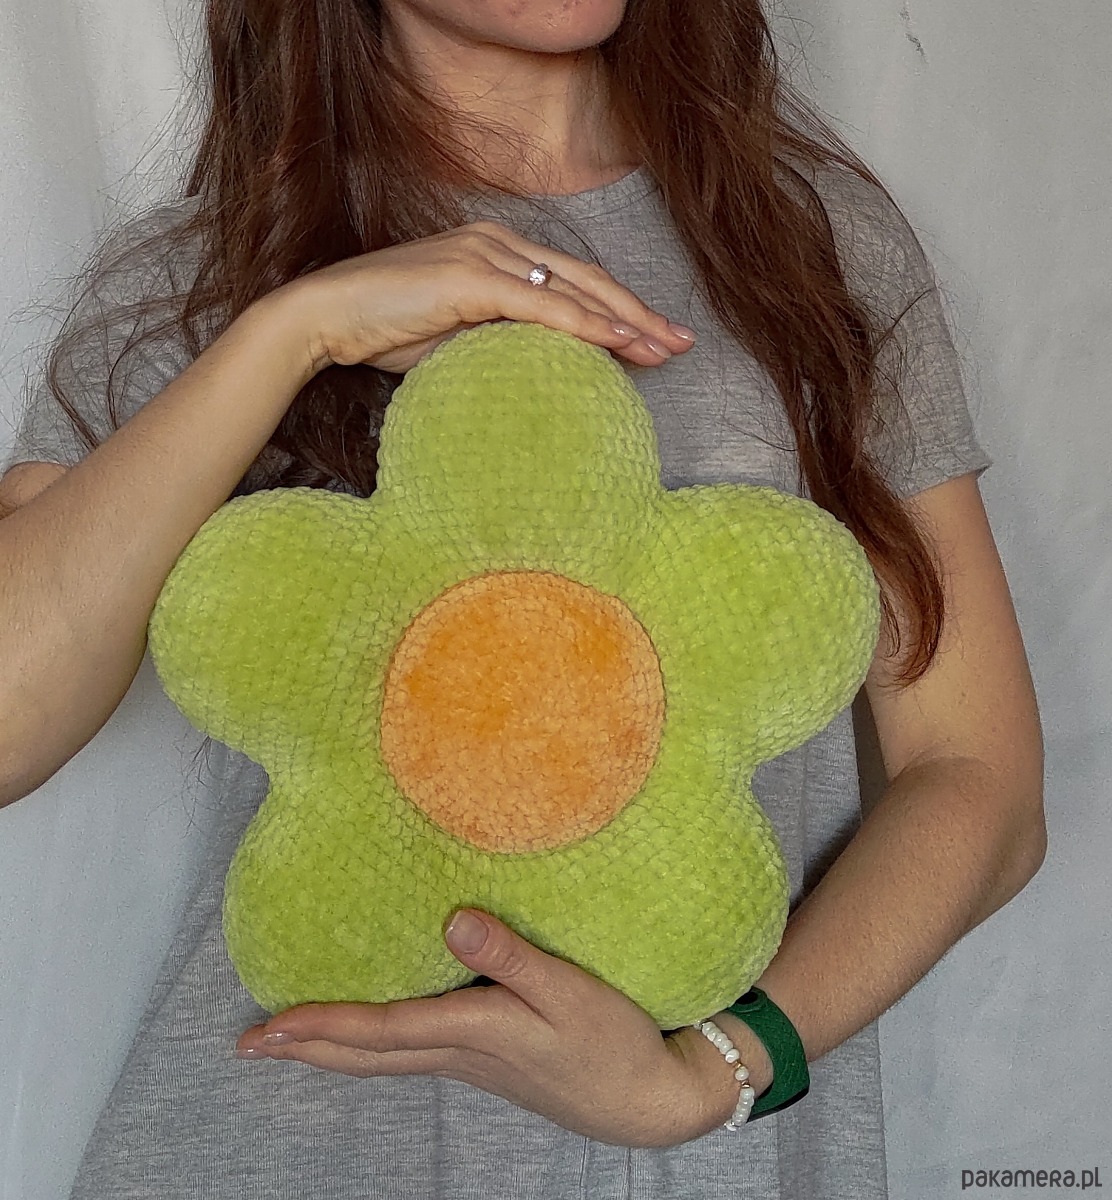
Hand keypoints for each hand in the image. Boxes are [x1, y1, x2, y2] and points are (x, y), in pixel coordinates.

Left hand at [235, 908, 723, 1148]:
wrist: (645, 1100)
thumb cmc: (611, 1042)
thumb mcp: (569, 991)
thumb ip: (512, 956)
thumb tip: (452, 922)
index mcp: (473, 1032)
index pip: (379, 1031)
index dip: (321, 1025)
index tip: (266, 1028)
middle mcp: (460, 1052)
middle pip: (366, 1055)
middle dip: (305, 1047)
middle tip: (248, 1046)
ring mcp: (471, 1062)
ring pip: (384, 1059)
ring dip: (331, 1050)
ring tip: (290, 1041)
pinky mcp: (488, 1058)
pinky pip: (409, 1054)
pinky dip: (371, 1047)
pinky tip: (372, 1036)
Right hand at [272, 219, 696, 374]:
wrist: (323, 318)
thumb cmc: (382, 330)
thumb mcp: (454, 335)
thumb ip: (499, 338)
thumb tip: (537, 364)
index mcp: (495, 249)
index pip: (572, 281)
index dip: (617, 307)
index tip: (653, 336)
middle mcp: (497, 241)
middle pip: (586, 279)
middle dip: (639, 312)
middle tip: (681, 342)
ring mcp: (484, 254)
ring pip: (574, 290)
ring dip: (625, 320)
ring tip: (665, 348)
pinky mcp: (470, 278)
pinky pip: (542, 305)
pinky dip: (585, 325)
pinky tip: (619, 343)